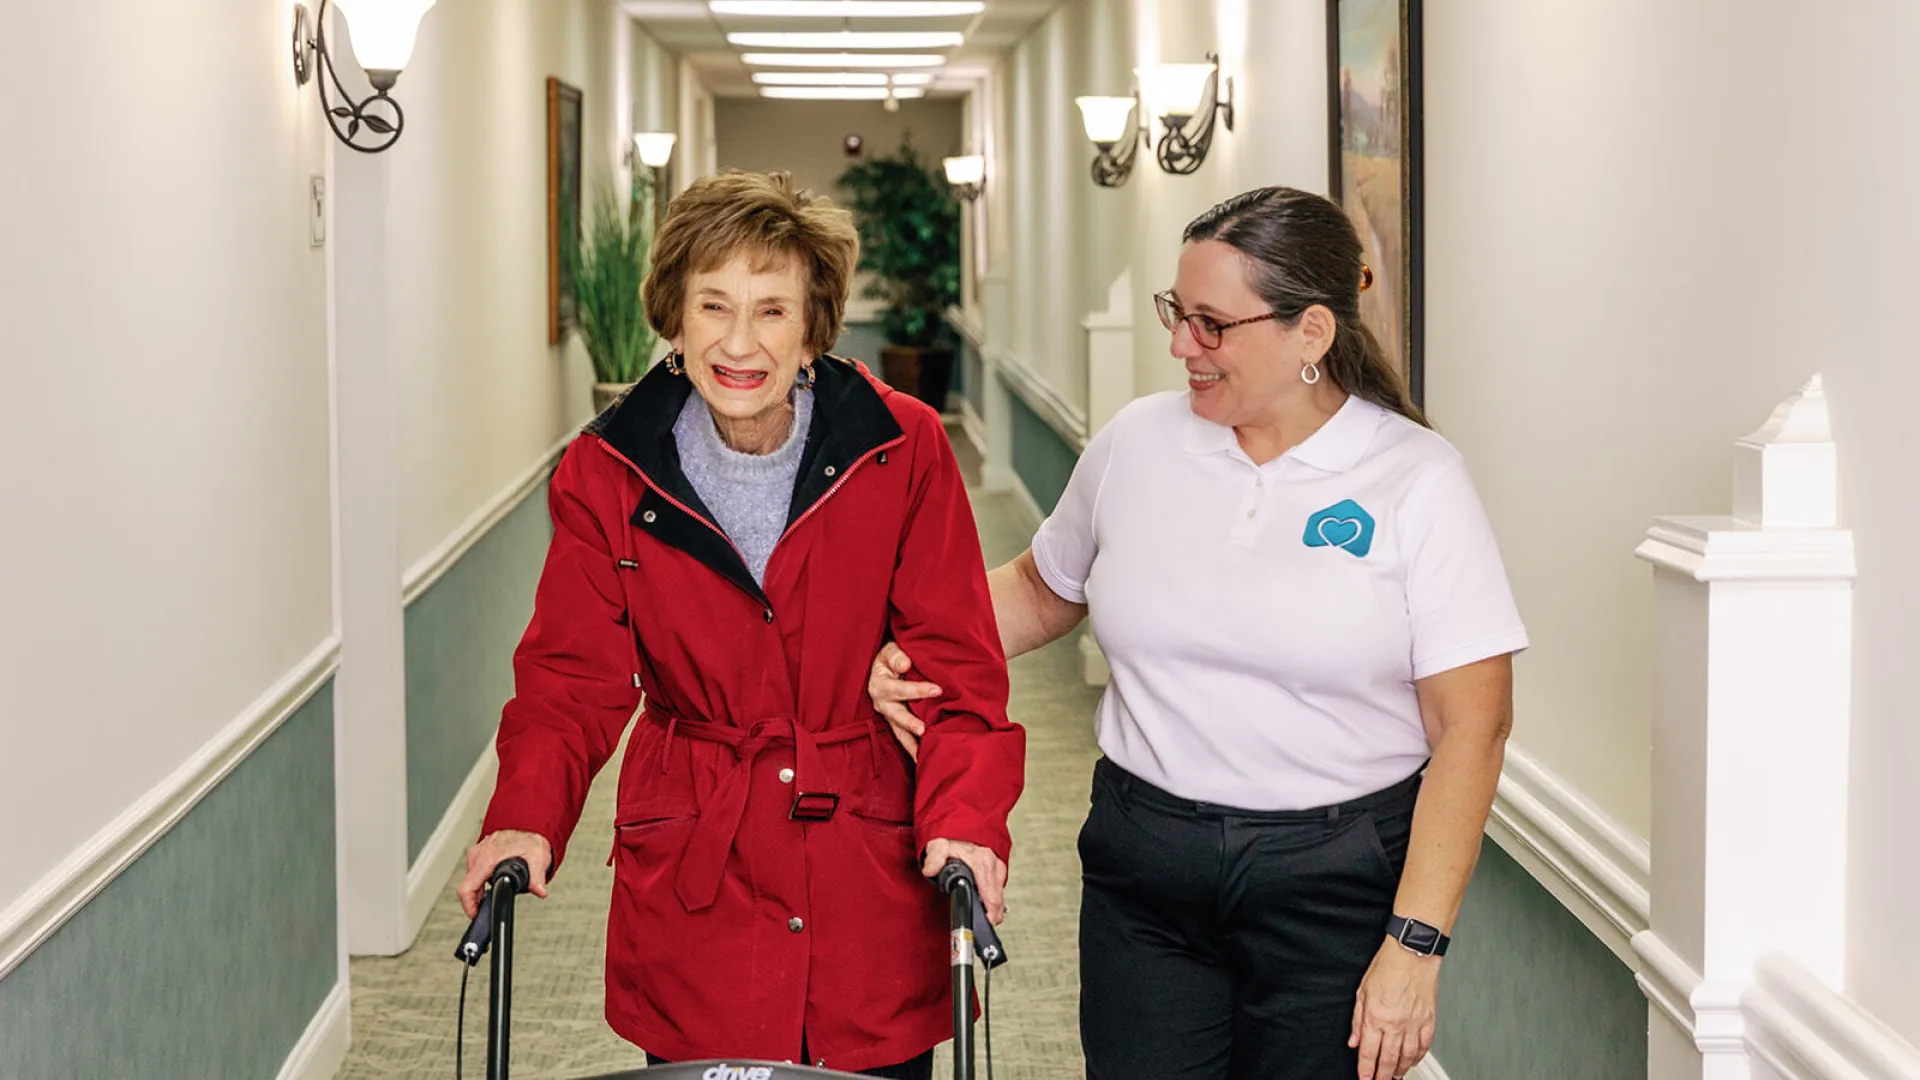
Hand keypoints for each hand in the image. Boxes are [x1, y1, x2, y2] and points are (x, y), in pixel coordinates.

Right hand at [458, 830, 552, 918]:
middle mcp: (478, 855)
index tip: (476, 914)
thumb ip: (537, 877)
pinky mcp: (478, 854)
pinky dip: (483, 879)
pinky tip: (496, 877)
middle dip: (480, 898)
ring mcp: (477, 853)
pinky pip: (475, 872)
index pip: (467, 887)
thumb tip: (540, 891)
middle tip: (497, 900)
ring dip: (482, 888)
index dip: (469, 906)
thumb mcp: (538, 858)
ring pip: (472, 880)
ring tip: (500, 885)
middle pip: (469, 886)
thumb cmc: (531, 839)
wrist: (529, 825)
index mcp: (487, 858)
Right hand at [868, 642, 941, 760]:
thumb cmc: (892, 657)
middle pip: (896, 716)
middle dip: (910, 723)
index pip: (899, 689)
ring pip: (899, 732)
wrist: (886, 665)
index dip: (917, 690)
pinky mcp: (897, 723)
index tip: (938, 689)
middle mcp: (882, 704)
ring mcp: (889, 716)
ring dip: (910, 744)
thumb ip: (896, 655)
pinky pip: (904, 737)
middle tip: (924, 730)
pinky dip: (913, 748)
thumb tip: (905, 663)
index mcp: (880, 685)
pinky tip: (924, 758)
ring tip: (922, 756)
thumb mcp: (891, 650)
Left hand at [920, 838, 1007, 924]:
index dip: (988, 916)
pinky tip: (981, 901)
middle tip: (976, 924)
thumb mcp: (939, 843)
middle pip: (998, 903)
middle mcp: (995, 866)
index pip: (991, 898)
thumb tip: (930, 870)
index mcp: (983, 862)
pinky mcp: (999, 870)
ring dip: (990, 908)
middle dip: (989, 916)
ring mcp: (999, 869)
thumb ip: (935, 857)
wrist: (966, 821)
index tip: (980, 925)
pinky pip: (998, 891)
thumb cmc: (953, 834)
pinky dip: (991, 899)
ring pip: (999, 898)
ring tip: (977, 913)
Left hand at [1350, 937, 1440, 1078]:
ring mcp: (1414, 1023)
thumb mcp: (1362, 991)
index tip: (1364, 1078)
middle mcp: (1396, 1023)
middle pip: (1388, 1059)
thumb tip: (1354, 1041)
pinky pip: (1424, 1045)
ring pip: (1407, 1056)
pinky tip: (1413, 1061)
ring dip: (1400, 1069)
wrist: (1412, 952)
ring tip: (1394, 1075)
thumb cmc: (1387, 966)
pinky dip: (1418, 1056)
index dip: (1366, 1070)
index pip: (1369, 1052)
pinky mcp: (1429, 1019)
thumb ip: (1358, 1020)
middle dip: (1382, 1075)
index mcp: (1377, 1016)